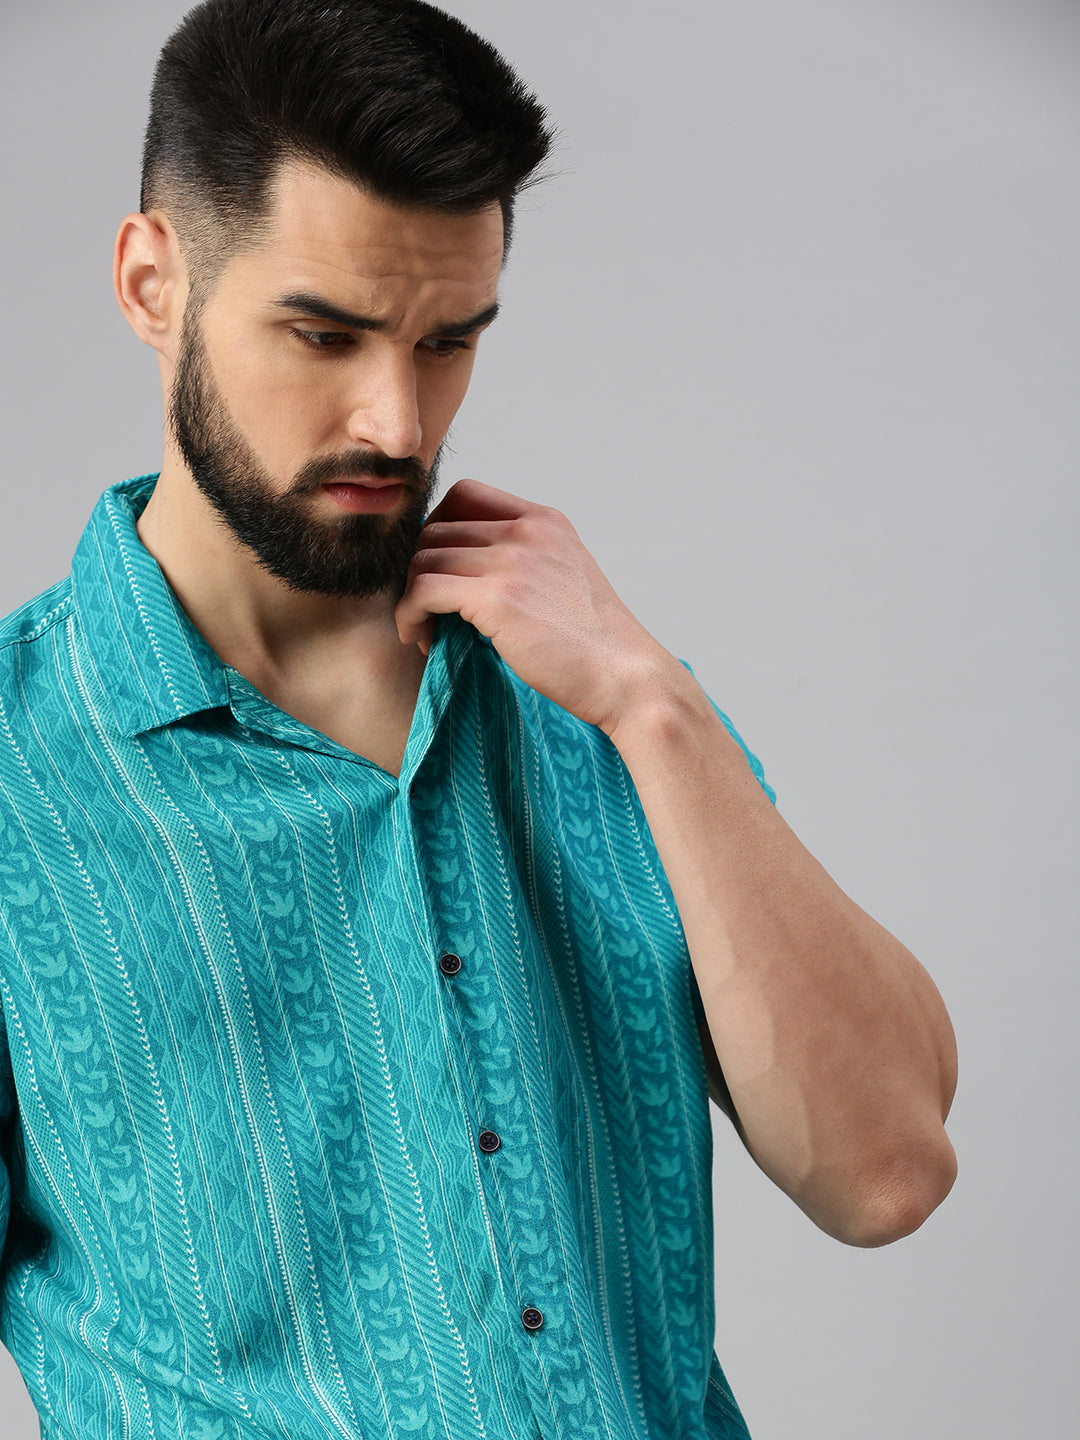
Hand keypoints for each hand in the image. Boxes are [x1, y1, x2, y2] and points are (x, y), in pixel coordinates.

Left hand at [395, 478, 673, 733]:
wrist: (627, 678)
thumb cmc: (596, 644)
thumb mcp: (567, 577)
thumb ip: (527, 560)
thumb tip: (468, 574)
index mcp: (544, 521)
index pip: (464, 494)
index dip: (438, 529)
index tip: (439, 570)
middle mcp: (527, 531)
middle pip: (436, 528)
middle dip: (419, 569)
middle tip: (427, 610)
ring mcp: (512, 560)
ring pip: (424, 558)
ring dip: (411, 596)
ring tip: (425, 630)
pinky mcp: (497, 597)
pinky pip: (423, 590)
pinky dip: (409, 614)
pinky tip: (421, 637)